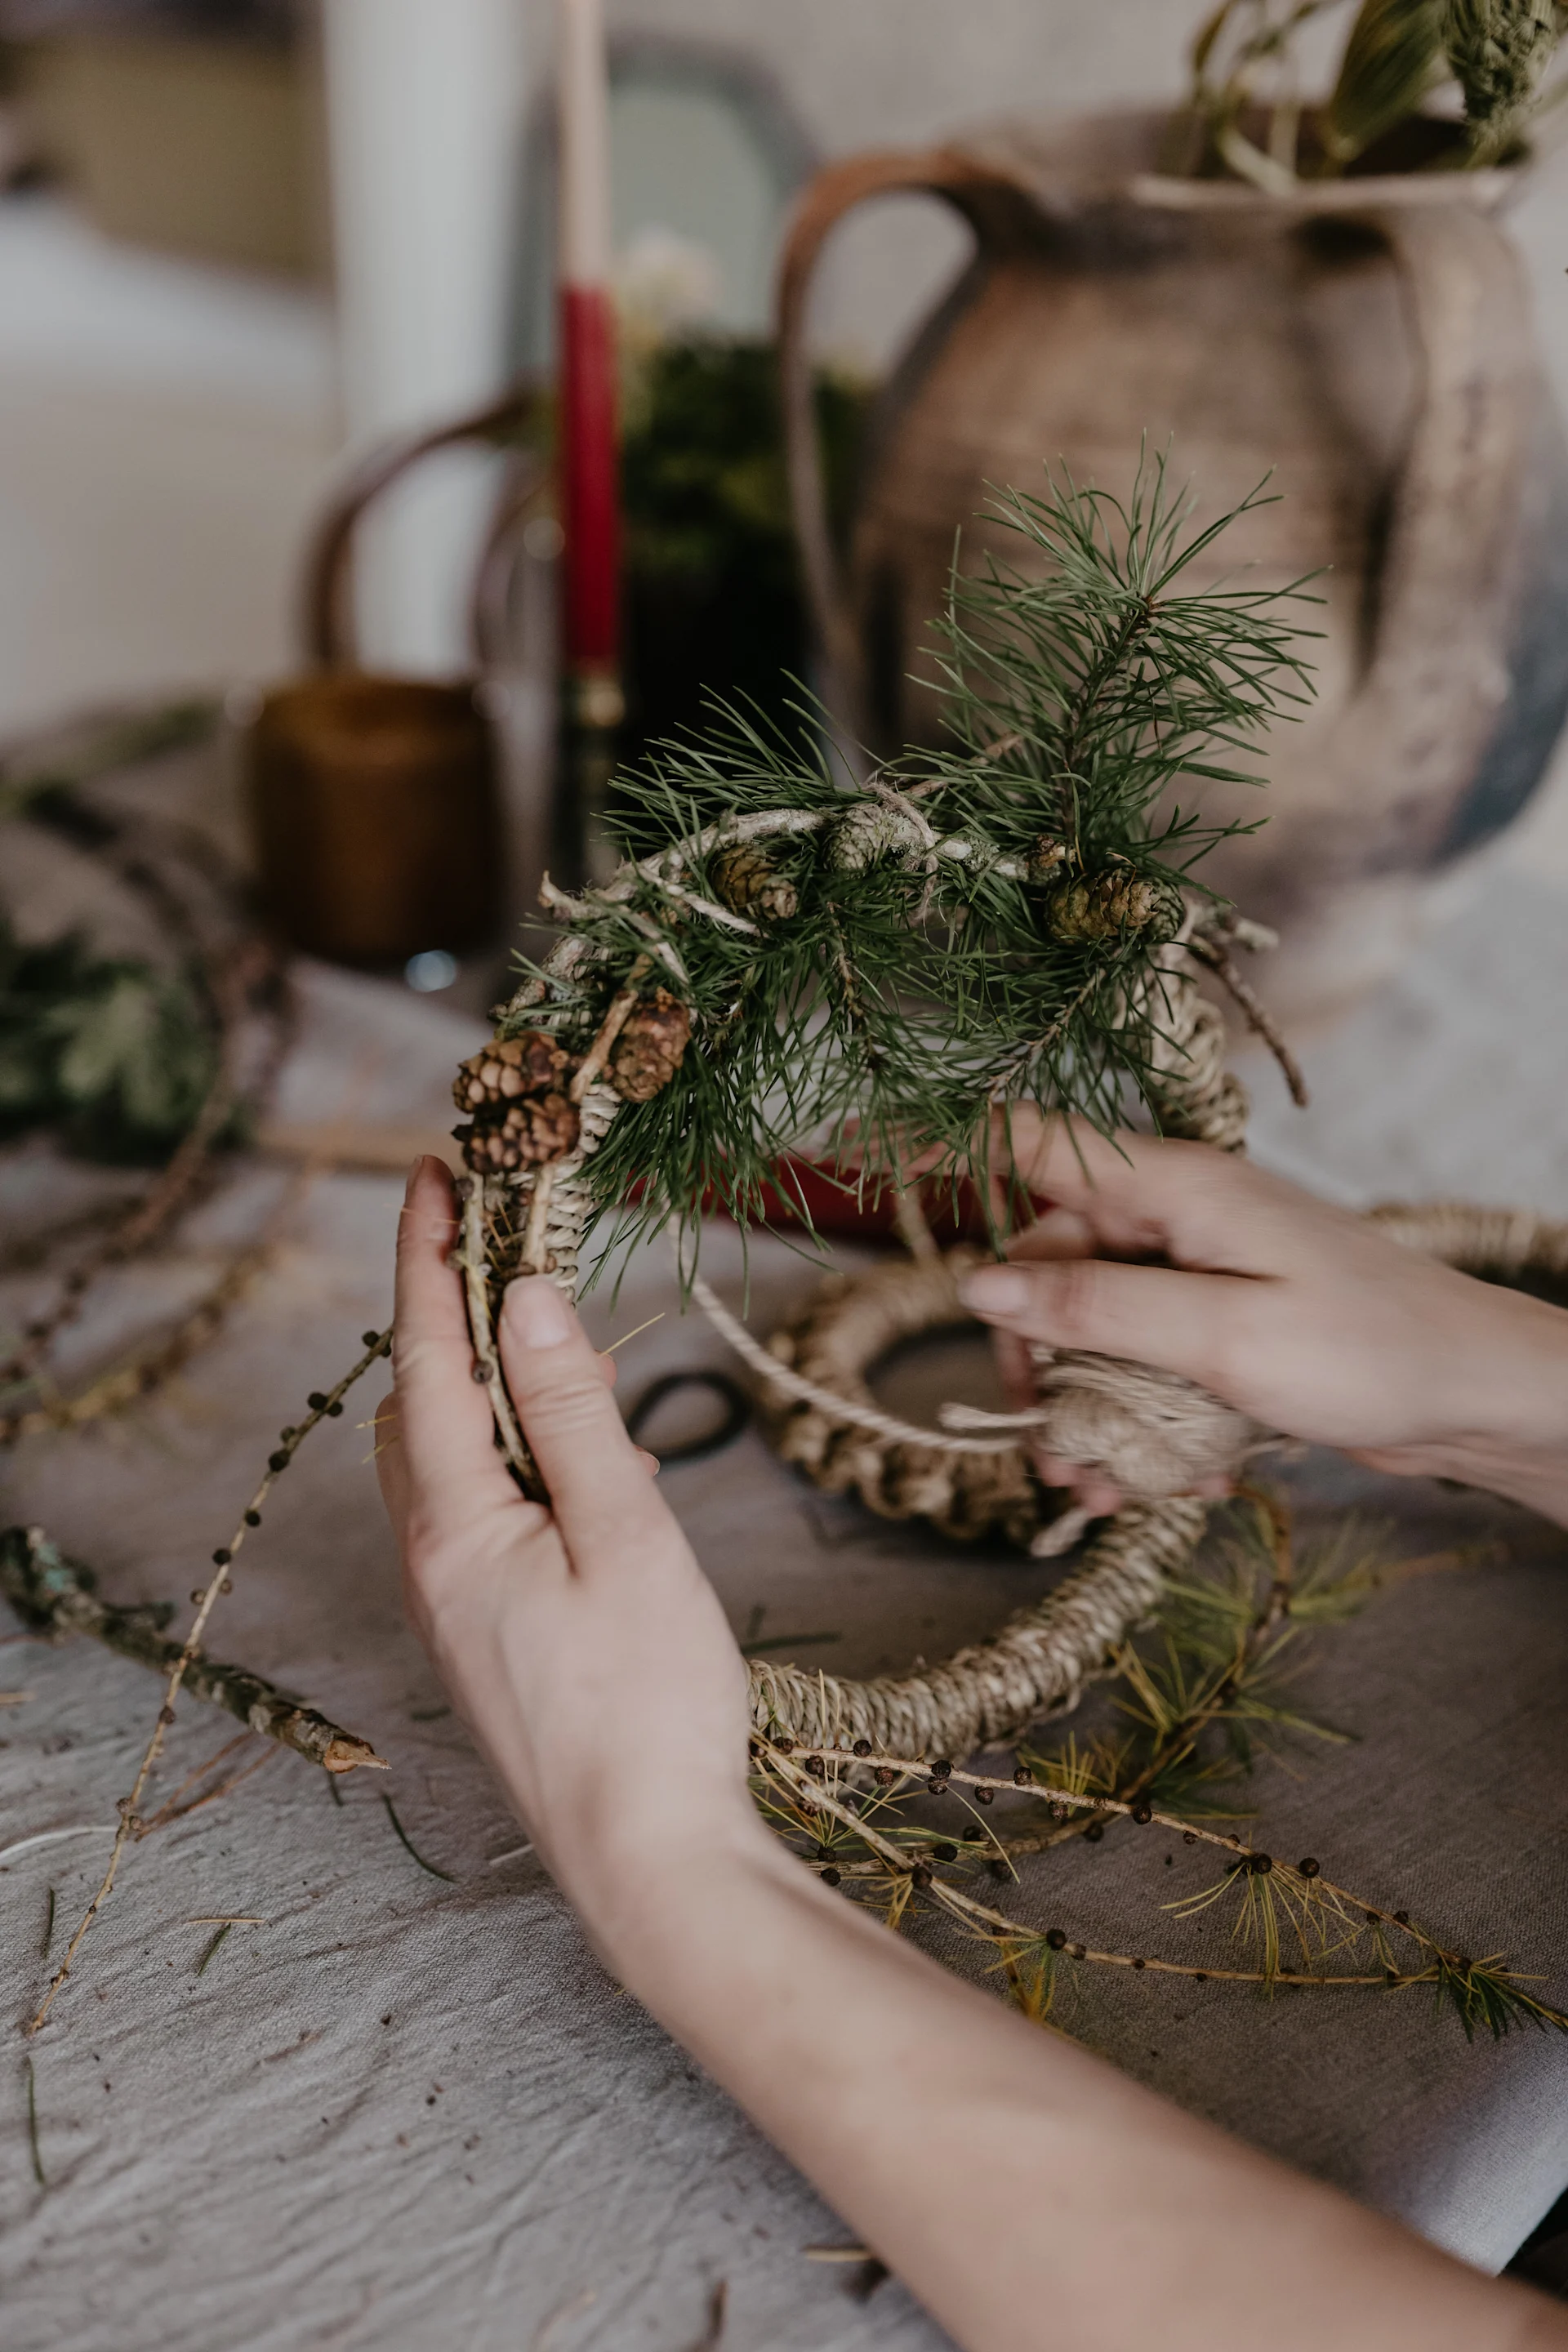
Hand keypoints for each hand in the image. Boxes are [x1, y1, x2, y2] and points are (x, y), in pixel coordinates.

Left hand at [376, 1157, 760, 1936]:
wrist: (646, 1859)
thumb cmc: (649, 1704)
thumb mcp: (626, 1538)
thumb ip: (573, 1415)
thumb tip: (529, 1301)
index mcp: (456, 1525)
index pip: (429, 1357)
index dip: (429, 1258)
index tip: (433, 1173)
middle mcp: (431, 1561)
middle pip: (415, 1403)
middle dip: (440, 1308)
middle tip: (486, 1231)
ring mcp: (452, 1606)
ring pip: (434, 1461)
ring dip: (465, 1380)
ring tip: (522, 1328)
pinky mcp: (483, 1639)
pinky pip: (462, 1511)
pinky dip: (489, 1448)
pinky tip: (548, 1454)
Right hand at [963, 1120, 1567, 1527]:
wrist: (1478, 1398)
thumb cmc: (1370, 1349)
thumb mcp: (1222, 1335)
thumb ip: (1096, 1304)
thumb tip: (981, 1279)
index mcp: (1175, 1187)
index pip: (1031, 1140)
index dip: (941, 1141)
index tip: (849, 1148)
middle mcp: (1178, 1219)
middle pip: (1048, 1261)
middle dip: (1036, 1354)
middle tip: (1050, 1436)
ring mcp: (1200, 1272)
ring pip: (1091, 1327)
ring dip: (1086, 1410)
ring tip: (1104, 1490)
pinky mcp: (1220, 1327)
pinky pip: (1141, 1367)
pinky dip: (1137, 1426)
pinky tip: (1165, 1483)